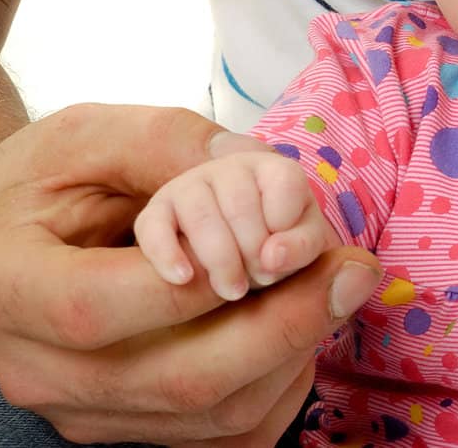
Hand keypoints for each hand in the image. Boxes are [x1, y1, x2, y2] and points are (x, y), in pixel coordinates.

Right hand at [0, 103, 381, 445]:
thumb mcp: (86, 134)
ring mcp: (82, 413)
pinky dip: (280, 385)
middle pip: (177, 381)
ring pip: (211, 416)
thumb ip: (164, 141)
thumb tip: (251, 159)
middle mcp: (36, 371)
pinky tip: (303, 325)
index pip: (101, 310)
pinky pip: (223, 435)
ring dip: (293, 353)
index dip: (198, 286)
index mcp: (6, 288)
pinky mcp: (126, 431)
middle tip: (352, 271)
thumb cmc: (42, 180)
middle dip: (282, 327)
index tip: (286, 244)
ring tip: (335, 286)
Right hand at [136, 144, 339, 300]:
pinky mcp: (156, 210)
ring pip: (200, 216)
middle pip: (240, 206)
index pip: (284, 184)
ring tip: (233, 290)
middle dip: (252, 251)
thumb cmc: (278, 239)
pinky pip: (153, 228)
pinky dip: (167, 255)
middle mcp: (230, 167)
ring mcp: (190, 184)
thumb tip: (272, 256)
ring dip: (220, 260)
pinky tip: (184, 279)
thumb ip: (301, 246)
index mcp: (272, 167)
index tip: (280, 258)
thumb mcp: (304, 242)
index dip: (285, 229)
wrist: (237, 248)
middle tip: (258, 280)